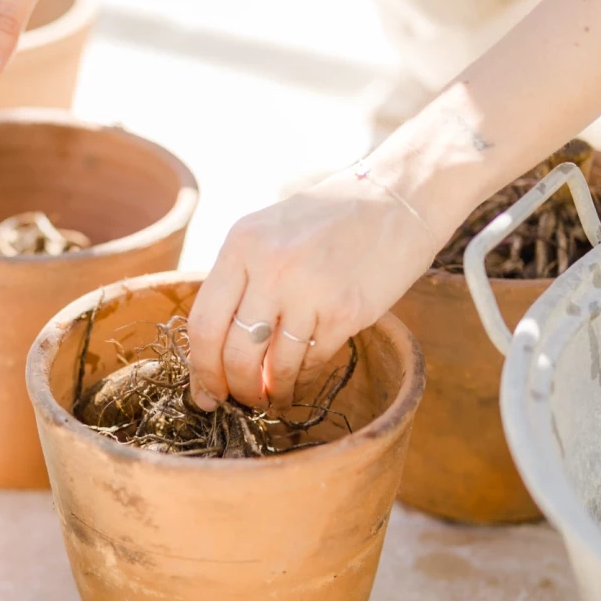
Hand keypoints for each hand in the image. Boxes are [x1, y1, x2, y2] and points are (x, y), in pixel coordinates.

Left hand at [187, 173, 437, 411]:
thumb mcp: (269, 231)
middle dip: (233, 388)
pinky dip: (301, 380)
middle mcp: (270, 266)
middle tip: (238, 402)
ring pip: (273, 366)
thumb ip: (240, 278)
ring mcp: (309, 289)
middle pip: (233, 352)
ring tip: (271, 398)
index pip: (203, 322)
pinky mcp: (346, 310)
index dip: (201, 368)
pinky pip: (311, 362)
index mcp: (241, 243)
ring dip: (270, 392)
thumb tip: (213, 350)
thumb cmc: (329, 218)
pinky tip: (299, 381)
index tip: (205, 393)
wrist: (399, 197)